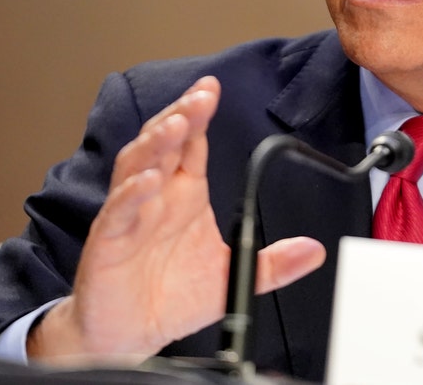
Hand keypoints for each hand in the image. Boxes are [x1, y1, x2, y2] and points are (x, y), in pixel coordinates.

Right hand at [28, 76, 326, 363]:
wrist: (128, 334)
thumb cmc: (171, 298)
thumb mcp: (233, 277)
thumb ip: (273, 263)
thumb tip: (314, 250)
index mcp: (184, 195)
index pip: (191, 144)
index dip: (199, 114)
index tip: (212, 89)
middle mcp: (156, 197)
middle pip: (164, 143)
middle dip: (181, 116)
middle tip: (201, 98)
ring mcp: (130, 215)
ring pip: (137, 166)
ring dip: (156, 144)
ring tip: (177, 125)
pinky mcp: (108, 241)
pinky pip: (119, 211)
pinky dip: (132, 194)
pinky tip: (149, 182)